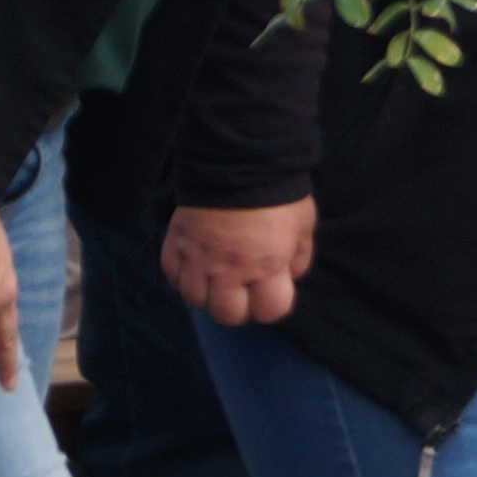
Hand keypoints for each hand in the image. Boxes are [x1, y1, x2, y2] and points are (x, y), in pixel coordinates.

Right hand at [163, 200, 314, 326]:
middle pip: (227, 315)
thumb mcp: (303, 224)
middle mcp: (229, 270)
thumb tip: (290, 277)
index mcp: (267, 265)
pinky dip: (184, 276)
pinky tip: (197, 263)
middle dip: (238, 306)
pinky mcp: (176, 246)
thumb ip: (298, 256)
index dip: (272, 304)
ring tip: (218, 275)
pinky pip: (173, 278)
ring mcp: (198, 260)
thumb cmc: (277, 192)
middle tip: (242, 288)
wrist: (236, 161)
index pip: (270, 311)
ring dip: (208, 293)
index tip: (271, 291)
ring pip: (196, 300)